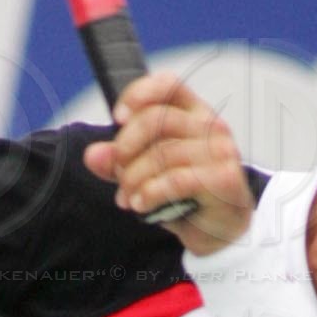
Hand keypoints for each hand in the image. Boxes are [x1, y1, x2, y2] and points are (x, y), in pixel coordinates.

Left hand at [81, 74, 253, 257]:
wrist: (223, 231)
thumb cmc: (188, 195)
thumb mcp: (147, 174)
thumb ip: (120, 162)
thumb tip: (92, 155)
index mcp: (194, 114)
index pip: (167, 85)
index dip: (138, 95)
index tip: (117, 118)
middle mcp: (211, 126)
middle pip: (157, 119)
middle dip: (127, 146)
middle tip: (117, 171)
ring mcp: (220, 151)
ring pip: (163, 154)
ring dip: (134, 178)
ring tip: (127, 197)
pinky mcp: (222, 179)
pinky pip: (176, 180)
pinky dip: (150, 193)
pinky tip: (141, 205)